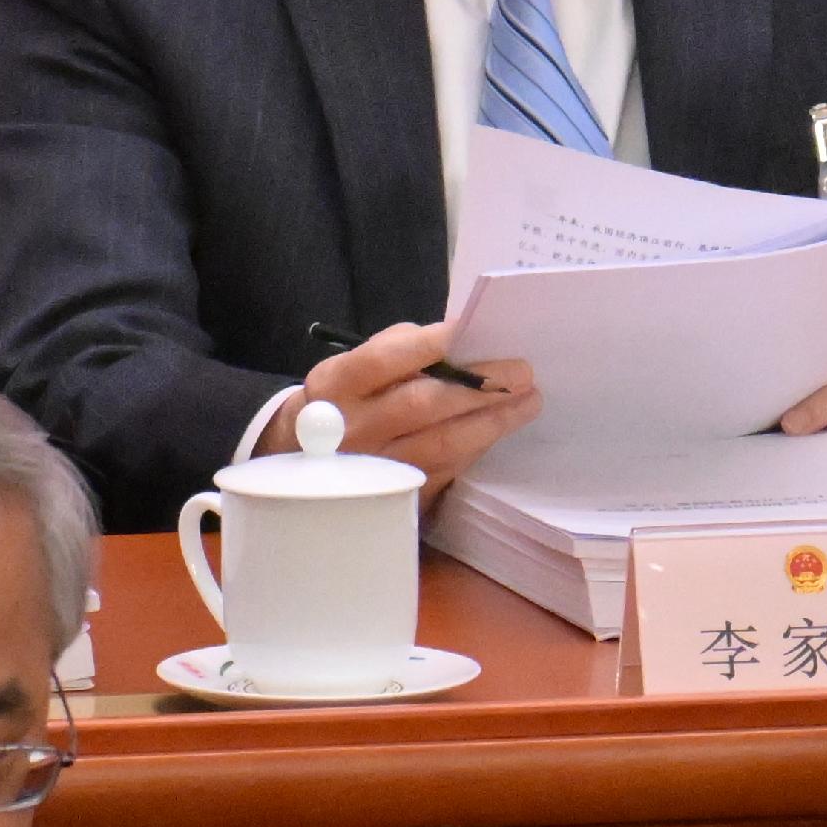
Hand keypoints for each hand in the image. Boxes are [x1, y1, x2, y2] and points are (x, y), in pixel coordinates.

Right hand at [261, 320, 539, 500]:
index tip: (473, 329)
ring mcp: (372, 470)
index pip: (385, 360)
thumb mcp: (352, 366)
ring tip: (528, 402)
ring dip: (492, 422)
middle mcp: (350, 430)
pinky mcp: (391, 498)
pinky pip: (444, 471)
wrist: (298, 460)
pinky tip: (499, 429)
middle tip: (524, 372)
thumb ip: (398, 350)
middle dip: (480, 387)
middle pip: (422, 405)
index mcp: (335, 385)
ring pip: (442, 445)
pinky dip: (476, 448)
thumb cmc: (343, 399)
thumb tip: (461, 339)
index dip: (432, 344)